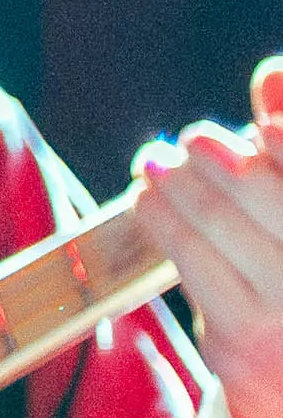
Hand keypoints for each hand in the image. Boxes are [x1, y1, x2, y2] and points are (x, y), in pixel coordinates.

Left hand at [128, 55, 282, 417]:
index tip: (263, 128)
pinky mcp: (244, 341)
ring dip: (177, 179)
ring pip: (217, 216)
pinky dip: (158, 216)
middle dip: (218, 157)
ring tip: (158, 162)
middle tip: (193, 140)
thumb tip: (269, 76)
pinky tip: (148, 200)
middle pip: (264, 190)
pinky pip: (187, 257)